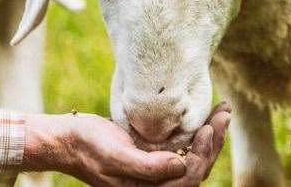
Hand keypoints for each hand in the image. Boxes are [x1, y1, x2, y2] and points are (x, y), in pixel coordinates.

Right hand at [23, 104, 231, 186]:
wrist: (67, 139)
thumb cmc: (87, 147)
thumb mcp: (115, 155)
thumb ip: (147, 167)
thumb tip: (180, 167)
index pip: (189, 178)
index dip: (203, 153)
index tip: (209, 126)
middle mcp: (156, 184)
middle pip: (197, 168)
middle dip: (214, 141)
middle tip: (224, 113)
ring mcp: (155, 171)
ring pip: (192, 157)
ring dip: (208, 135)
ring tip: (220, 111)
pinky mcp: (152, 157)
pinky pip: (180, 148)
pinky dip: (193, 132)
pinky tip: (200, 116)